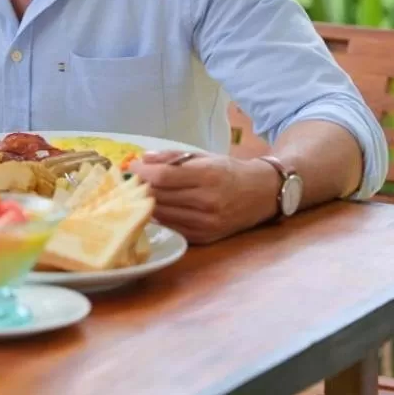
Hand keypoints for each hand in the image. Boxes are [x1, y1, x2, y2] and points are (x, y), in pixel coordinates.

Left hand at [128, 151, 280, 244]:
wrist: (262, 194)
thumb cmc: (229, 171)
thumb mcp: (203, 157)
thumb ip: (171, 157)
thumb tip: (143, 159)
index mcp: (207, 177)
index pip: (163, 177)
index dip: (142, 172)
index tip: (132, 167)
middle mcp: (207, 202)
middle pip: (160, 197)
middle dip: (141, 188)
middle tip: (133, 180)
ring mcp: (206, 223)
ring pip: (163, 215)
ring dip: (148, 204)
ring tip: (142, 193)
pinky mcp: (205, 237)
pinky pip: (173, 228)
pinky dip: (161, 218)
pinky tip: (158, 208)